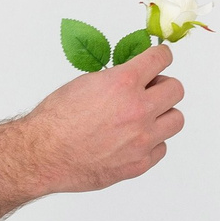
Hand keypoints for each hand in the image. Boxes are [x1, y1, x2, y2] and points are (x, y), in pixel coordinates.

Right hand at [18, 43, 184, 194]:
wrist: (43, 154)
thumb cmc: (56, 120)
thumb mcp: (86, 83)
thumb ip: (117, 79)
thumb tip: (134, 77)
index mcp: (123, 83)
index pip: (160, 59)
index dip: (161, 56)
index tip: (160, 58)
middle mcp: (138, 110)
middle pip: (176, 90)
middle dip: (163, 86)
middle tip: (150, 90)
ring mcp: (142, 139)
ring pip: (176, 120)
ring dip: (163, 115)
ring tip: (145, 118)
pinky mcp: (139, 163)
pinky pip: (162, 147)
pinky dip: (152, 142)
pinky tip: (134, 140)